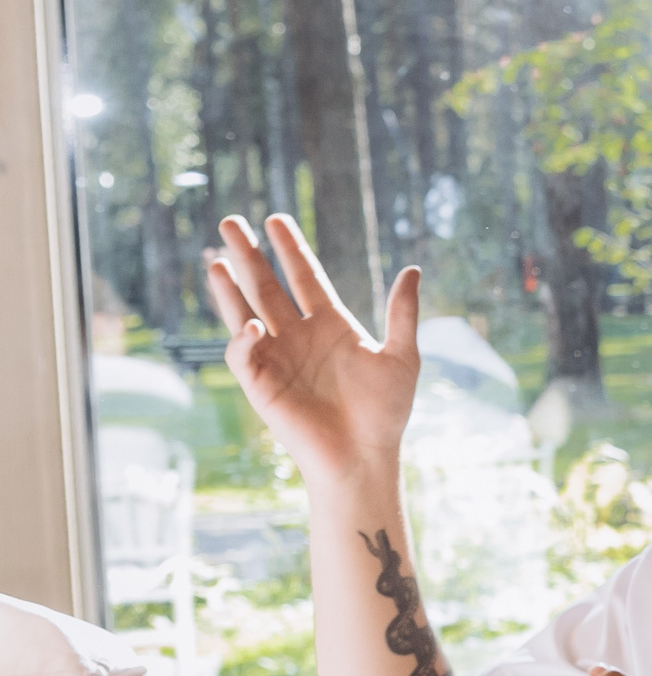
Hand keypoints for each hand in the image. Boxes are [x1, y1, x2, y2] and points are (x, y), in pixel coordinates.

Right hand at [204, 214, 420, 490]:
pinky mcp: (261, 383)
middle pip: (268, 286)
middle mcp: (299, 336)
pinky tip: (251, 324)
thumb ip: (403, 313)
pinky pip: (244, 353)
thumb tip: (412, 270)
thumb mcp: (402, 356)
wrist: (365, 455)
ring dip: (230, 287)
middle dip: (250, 255)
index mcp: (331, 325)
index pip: (305, 277)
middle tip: (232, 221)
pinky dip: (243, 338)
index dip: (290, 249)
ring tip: (216, 257)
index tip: (277, 219)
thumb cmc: (385, 411)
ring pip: (245, 312)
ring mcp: (277, 357)